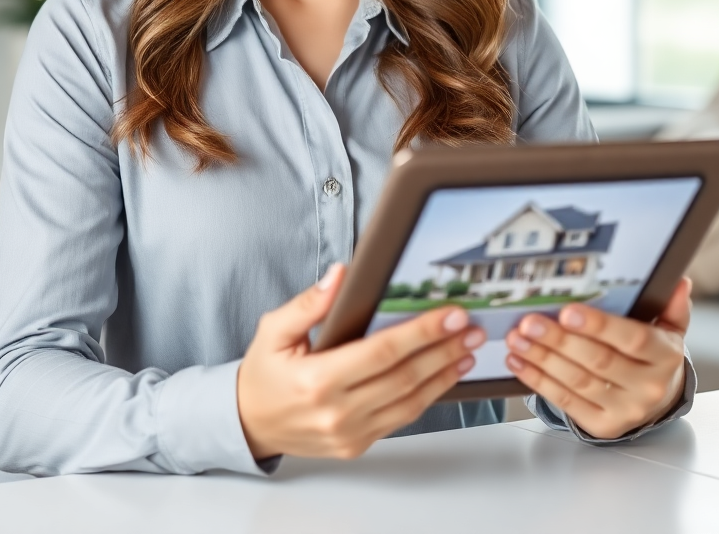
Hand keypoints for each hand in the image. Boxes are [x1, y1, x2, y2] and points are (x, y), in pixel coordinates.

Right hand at [237, 263, 484, 459]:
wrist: (249, 422)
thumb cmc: (263, 375)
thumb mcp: (273, 330)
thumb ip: (308, 303)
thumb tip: (339, 275)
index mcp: (317, 380)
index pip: (382, 352)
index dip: (421, 332)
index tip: (449, 315)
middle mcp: (337, 412)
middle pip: (405, 377)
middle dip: (443, 349)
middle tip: (469, 327)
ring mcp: (350, 433)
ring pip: (410, 402)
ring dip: (444, 374)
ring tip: (466, 349)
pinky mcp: (358, 444)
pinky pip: (401, 418)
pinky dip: (427, 396)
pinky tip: (442, 375)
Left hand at [504, 277, 691, 440]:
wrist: (658, 401)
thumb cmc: (654, 356)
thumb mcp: (669, 330)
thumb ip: (672, 306)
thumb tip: (679, 282)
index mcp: (664, 356)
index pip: (632, 339)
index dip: (598, 326)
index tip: (568, 311)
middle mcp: (646, 386)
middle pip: (598, 361)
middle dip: (559, 340)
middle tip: (530, 322)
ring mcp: (624, 410)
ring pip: (577, 381)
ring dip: (542, 358)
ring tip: (518, 338)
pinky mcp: (602, 425)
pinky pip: (564, 400)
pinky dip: (537, 379)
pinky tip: (518, 360)